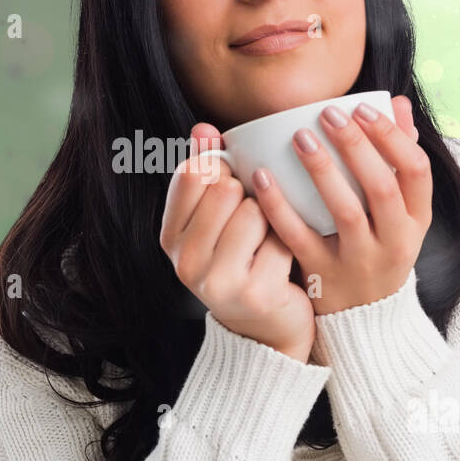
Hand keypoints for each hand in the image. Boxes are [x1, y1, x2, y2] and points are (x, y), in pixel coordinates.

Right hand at [160, 122, 317, 362]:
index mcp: (170, 237)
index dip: (220, 172)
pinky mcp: (255, 293)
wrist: (264, 333)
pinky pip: (281, 238)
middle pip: (225, 189)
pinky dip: (288, 245)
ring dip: (270, 221)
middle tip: (252, 223)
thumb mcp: (214, 220)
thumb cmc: (241, 262)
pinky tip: (282, 264)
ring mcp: (217, 280)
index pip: (191, 174)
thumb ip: (207, 172)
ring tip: (265, 243)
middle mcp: (185, 262)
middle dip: (248, 196)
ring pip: (254, 211)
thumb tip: (204, 127)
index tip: (230, 191)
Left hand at [252, 95, 431, 316]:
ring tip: (300, 137)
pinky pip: (299, 236)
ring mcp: (359, 261)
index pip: (416, 172)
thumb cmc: (380, 248)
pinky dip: (280, 205)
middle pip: (381, 188)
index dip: (391, 137)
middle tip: (329, 115)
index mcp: (415, 220)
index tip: (362, 108)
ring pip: (345, 212)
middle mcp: (394, 241)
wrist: (365, 320)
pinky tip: (263, 175)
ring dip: (323, 171)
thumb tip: (399, 104)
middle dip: (356, 146)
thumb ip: (400, 158)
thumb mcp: (402, 212)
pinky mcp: (323, 274)